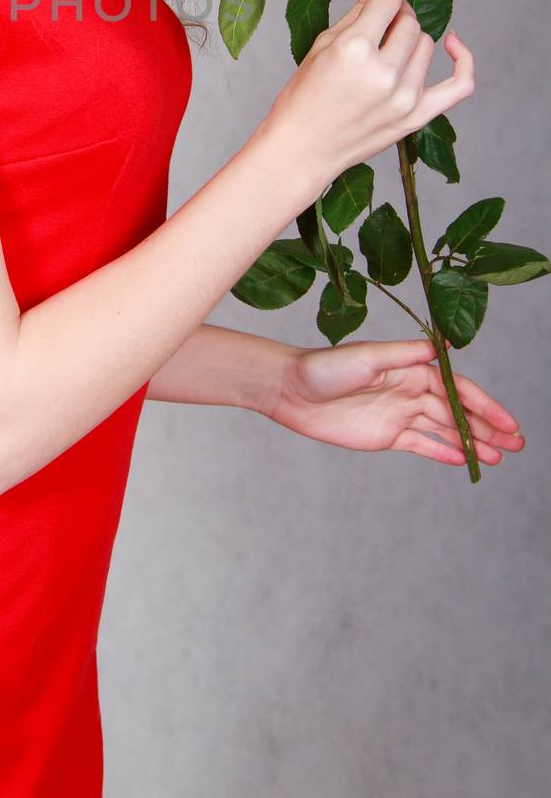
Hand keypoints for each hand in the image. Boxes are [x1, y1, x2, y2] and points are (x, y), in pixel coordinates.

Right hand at [264, 0, 474, 188]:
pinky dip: (463, 60)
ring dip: (410, 38)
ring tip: (386, 49)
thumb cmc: (303, 97)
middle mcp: (383, 73)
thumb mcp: (323, 45)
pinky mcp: (417, 117)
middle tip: (379, 17)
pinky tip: (452, 44)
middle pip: (409, 21)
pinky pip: (461, 84)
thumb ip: (357, 9)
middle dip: (396, 12)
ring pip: (427, 44)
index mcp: (354, 51)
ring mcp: (404, 97)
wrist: (301, 149)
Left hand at [269, 337, 525, 466]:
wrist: (290, 391)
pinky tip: (464, 460)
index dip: (484, 406)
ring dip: (472, 442)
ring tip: (499, 457)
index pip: (457, 389)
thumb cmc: (325, 367)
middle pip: (457, 412)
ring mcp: (398, 414)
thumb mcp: (367, 357)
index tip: (508, 423)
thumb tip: (442, 347)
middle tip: (517, 445)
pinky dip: (442, 452)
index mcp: (410, 369)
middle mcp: (409, 390)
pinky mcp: (385, 435)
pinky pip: (421, 445)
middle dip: (487, 427)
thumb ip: (405, 355)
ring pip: (444, 431)